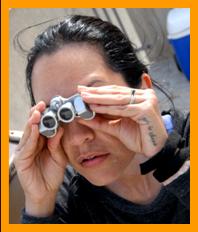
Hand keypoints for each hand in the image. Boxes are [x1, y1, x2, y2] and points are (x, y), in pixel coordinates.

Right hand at [13, 101, 67, 215]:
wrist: (46, 191)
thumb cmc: (52, 174)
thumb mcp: (59, 157)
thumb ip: (57, 144)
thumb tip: (60, 129)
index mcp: (42, 142)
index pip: (43, 126)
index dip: (46, 116)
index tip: (50, 106)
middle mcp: (33, 144)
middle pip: (34, 126)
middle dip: (37, 114)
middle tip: (41, 105)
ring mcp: (26, 150)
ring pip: (29, 133)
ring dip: (33, 122)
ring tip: (37, 112)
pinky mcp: (22, 159)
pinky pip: (27, 146)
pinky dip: (31, 136)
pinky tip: (35, 128)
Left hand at [78, 85, 167, 156]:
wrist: (153, 151)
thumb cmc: (138, 138)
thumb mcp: (116, 126)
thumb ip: (101, 120)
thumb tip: (83, 116)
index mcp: (139, 96)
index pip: (116, 91)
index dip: (99, 91)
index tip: (83, 90)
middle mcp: (145, 95)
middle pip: (115, 92)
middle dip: (96, 92)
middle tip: (81, 91)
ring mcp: (147, 101)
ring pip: (118, 99)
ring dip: (99, 98)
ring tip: (85, 97)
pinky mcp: (146, 110)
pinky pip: (122, 109)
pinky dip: (107, 108)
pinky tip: (95, 107)